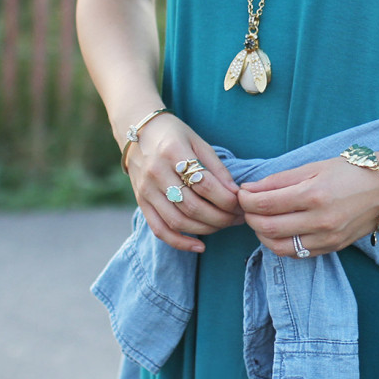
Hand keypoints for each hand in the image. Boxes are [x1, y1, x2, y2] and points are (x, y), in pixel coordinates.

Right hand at [125, 113, 243, 251]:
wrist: (137, 131)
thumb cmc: (174, 135)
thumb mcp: (198, 141)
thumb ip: (216, 167)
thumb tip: (235, 193)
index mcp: (173, 152)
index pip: (204, 184)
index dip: (226, 198)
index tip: (241, 203)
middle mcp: (156, 172)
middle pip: (192, 206)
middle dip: (220, 217)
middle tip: (238, 218)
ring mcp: (146, 190)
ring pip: (178, 221)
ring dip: (206, 229)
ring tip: (224, 226)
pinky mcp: (141, 202)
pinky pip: (159, 229)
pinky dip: (179, 242)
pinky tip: (199, 246)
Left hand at [237, 157, 378, 257]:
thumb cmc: (350, 170)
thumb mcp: (314, 167)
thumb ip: (280, 180)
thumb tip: (250, 189)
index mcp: (314, 195)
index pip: (265, 204)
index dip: (246, 200)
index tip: (241, 193)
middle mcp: (320, 221)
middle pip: (267, 227)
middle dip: (249, 216)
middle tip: (247, 206)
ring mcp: (327, 238)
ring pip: (278, 246)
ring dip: (262, 234)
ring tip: (261, 219)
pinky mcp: (332, 248)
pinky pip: (296, 253)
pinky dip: (281, 244)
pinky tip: (279, 230)